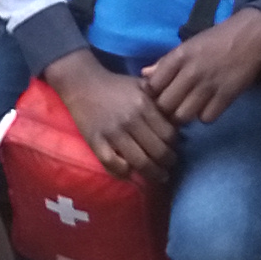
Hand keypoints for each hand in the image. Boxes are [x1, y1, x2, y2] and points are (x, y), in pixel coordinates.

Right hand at [46, 48, 176, 178]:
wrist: (82, 82)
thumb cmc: (116, 85)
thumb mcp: (142, 85)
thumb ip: (160, 100)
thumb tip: (178, 120)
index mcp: (144, 105)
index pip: (169, 134)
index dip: (175, 145)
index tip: (174, 150)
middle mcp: (131, 120)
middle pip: (158, 151)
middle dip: (168, 163)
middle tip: (169, 166)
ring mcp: (112, 133)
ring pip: (140, 162)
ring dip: (153, 173)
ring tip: (158, 176)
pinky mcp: (95, 141)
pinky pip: (112, 164)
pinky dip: (123, 172)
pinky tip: (130, 173)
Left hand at [140, 6, 260, 124]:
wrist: (250, 37)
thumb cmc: (215, 40)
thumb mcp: (187, 46)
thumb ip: (166, 62)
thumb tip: (144, 75)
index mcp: (178, 57)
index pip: (152, 86)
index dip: (152, 94)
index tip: (159, 95)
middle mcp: (190, 72)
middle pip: (165, 105)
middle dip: (166, 110)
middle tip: (173, 107)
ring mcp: (208, 85)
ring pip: (183, 116)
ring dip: (184, 115)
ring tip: (189, 109)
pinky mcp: (226, 96)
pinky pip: (206, 118)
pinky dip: (205, 116)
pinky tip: (207, 107)